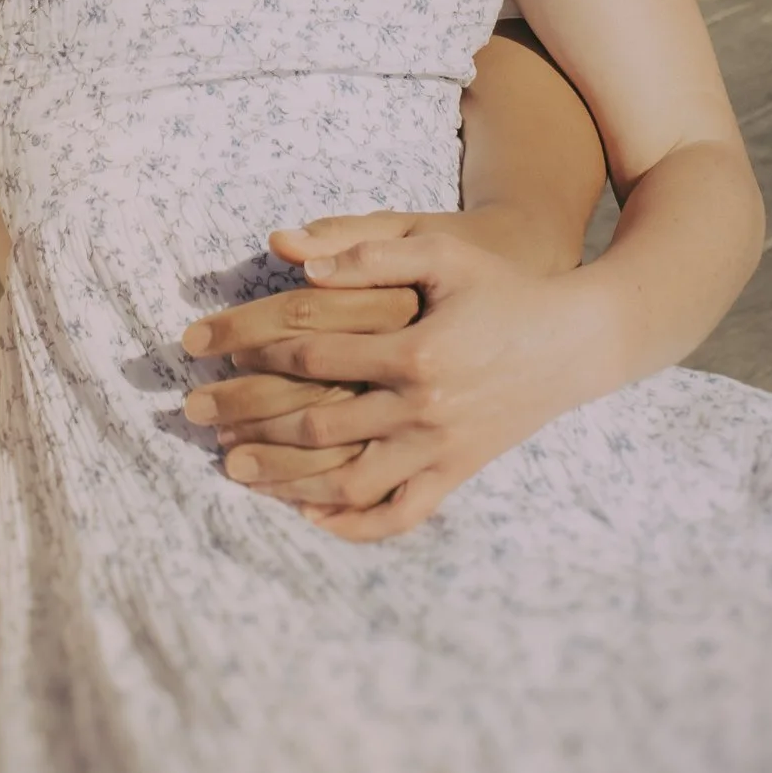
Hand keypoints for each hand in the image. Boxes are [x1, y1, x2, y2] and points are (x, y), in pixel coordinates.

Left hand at [180, 206, 620, 542]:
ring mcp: (441, 449)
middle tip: (195, 415)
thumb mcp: (440, 251)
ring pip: (348, 481)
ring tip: (233, 471)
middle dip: (248, 420)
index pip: (310, 356)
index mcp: (413, 350)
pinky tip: (311, 515)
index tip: (205, 346)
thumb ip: (366, 249)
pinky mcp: (457, 472)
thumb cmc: (500, 285)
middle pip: (316, 426)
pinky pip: (400, 512)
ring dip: (285, 480)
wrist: (576, 340)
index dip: (248, 349)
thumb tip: (292, 253)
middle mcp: (424, 408)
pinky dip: (353, 522)